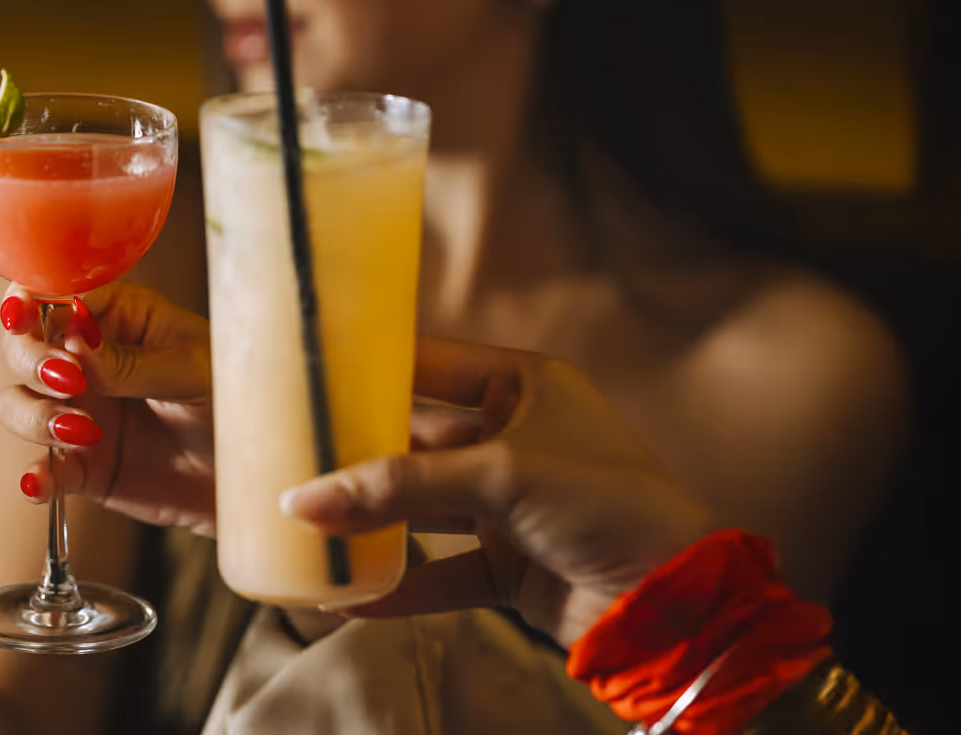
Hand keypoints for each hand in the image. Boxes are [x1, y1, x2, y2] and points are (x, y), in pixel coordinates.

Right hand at [0, 281, 218, 535]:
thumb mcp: (194, 371)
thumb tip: (72, 339)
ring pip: (18, 403)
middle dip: (29, 358)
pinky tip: (39, 483)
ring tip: (82, 433)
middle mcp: (88, 361)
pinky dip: (35, 476)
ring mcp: (80, 411)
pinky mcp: (83, 465)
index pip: (56, 293)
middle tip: (69, 379)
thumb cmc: (238, 403)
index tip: (25, 316)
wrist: (256, 475)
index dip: (31, 300)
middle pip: (22, 346)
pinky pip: (44, 468)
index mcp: (118, 317)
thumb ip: (132, 361)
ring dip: (34, 416)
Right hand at [279, 337, 712, 643]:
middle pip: (413, 438)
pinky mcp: (509, 563)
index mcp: (523, 385)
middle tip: (284, 455)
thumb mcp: (499, 476)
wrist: (677, 599)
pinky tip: (350, 595)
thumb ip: (399, 486)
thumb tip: (305, 500)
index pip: (428, 361)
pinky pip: (439, 572)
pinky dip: (398, 585)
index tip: (304, 368)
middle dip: (354, 454)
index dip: (369, 364)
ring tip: (303, 525)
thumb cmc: (607, 503)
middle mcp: (512, 437)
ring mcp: (509, 504)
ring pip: (420, 507)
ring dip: (369, 522)